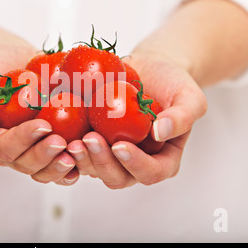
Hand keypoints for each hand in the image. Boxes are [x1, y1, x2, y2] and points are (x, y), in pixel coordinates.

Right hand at [0, 45, 78, 185]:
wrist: (10, 57)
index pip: (4, 148)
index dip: (24, 140)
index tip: (43, 125)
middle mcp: (9, 149)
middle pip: (25, 164)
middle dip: (44, 156)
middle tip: (62, 142)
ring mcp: (31, 148)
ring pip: (43, 170)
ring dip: (59, 166)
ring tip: (75, 153)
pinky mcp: (49, 143)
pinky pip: (59, 162)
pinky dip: (72, 165)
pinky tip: (83, 160)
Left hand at [67, 51, 206, 188]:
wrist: (148, 70)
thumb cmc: (172, 83)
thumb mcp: (189, 97)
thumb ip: (183, 116)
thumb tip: (160, 133)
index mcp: (162, 160)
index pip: (151, 172)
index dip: (135, 165)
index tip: (120, 146)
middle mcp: (134, 163)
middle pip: (117, 177)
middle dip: (101, 162)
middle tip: (89, 140)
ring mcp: (110, 155)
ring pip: (93, 168)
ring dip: (81, 158)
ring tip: (70, 139)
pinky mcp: (92, 143)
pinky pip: (78, 152)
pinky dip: (66, 146)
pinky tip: (58, 133)